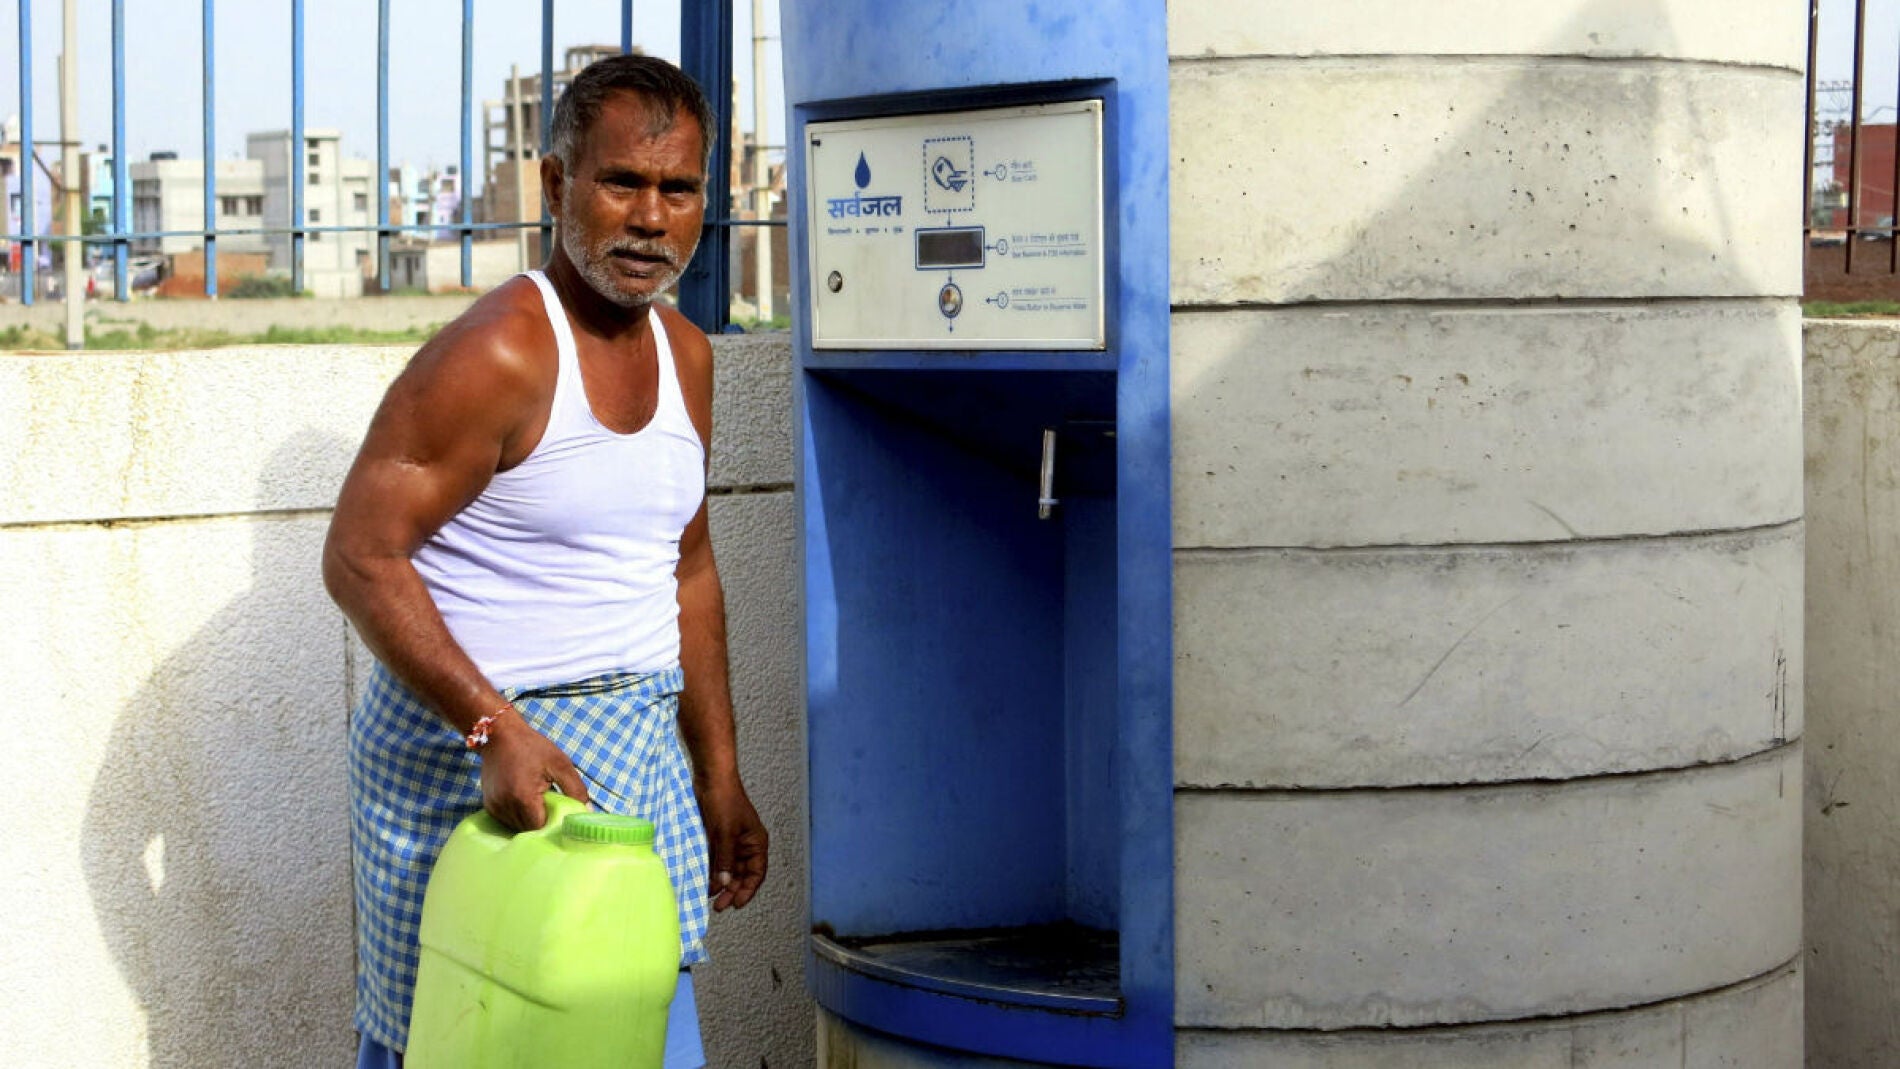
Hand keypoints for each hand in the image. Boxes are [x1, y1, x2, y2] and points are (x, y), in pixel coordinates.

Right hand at [478, 710, 588, 830]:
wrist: (499, 735)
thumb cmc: (532, 747)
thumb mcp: (560, 764)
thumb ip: (576, 790)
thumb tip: (587, 812)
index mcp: (523, 796)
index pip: (540, 828)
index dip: (553, 824)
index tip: (561, 815)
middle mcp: (505, 805)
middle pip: (528, 830)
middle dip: (541, 822)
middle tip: (551, 806)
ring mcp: (494, 806)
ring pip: (516, 827)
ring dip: (529, 820)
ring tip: (537, 800)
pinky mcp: (488, 805)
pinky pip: (507, 820)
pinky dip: (518, 815)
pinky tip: (525, 800)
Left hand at [698, 779, 766, 910]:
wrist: (711, 779)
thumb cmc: (724, 801)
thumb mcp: (725, 833)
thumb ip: (725, 860)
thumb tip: (724, 884)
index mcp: (756, 843)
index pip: (756, 873)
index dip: (748, 891)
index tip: (735, 904)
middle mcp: (746, 845)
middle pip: (742, 875)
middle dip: (731, 891)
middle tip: (718, 906)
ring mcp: (732, 841)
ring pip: (728, 870)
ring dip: (720, 883)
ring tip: (709, 897)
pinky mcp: (718, 838)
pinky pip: (717, 860)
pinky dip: (712, 871)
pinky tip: (704, 881)